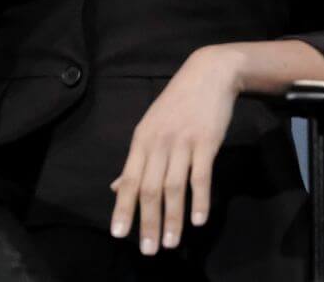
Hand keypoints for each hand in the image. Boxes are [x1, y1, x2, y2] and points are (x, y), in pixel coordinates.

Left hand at [109, 46, 241, 254]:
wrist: (208, 74)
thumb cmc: (177, 103)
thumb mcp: (150, 127)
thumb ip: (135, 160)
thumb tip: (114, 187)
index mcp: (141, 140)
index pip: (129, 180)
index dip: (123, 208)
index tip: (119, 235)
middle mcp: (159, 143)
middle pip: (150, 188)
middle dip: (147, 222)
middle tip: (148, 250)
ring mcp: (183, 142)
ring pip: (174, 187)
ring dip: (172, 218)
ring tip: (171, 243)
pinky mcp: (206, 141)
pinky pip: (201, 176)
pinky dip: (199, 200)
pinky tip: (199, 220)